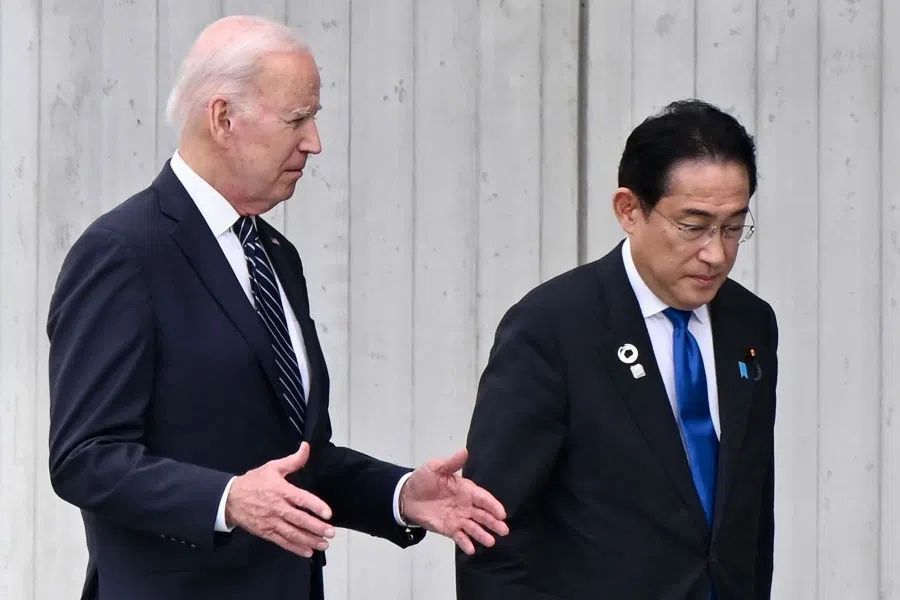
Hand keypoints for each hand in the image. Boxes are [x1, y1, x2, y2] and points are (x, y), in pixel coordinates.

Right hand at [225, 442, 334, 557]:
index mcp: (280, 490)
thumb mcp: (273, 467)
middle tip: (331, 531)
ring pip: (292, 533)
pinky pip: (282, 541)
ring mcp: (271, 522)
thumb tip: (307, 447)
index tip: (328, 514)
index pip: (301, 499)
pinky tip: (307, 551)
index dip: (315, 506)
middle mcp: (277, 508)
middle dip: (316, 527)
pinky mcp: (265, 532)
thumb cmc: (254, 482)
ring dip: (309, 539)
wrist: (229, 499)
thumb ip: (293, 460)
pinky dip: (295, 548)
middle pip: (299, 519)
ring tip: (324, 543)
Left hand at [399, 448, 508, 554]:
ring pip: (474, 527)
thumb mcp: (436, 467)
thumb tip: (464, 451)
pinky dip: (465, 543)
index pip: (483, 498)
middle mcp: (465, 505)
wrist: (407, 496)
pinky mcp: (449, 529)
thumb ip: (451, 463)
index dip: (493, 505)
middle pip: (483, 514)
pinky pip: (460, 537)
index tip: (502, 513)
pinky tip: (471, 550)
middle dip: (493, 522)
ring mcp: (458, 518)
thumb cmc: (424, 480)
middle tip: (504, 530)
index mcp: (465, 490)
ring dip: (482, 534)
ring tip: (491, 542)